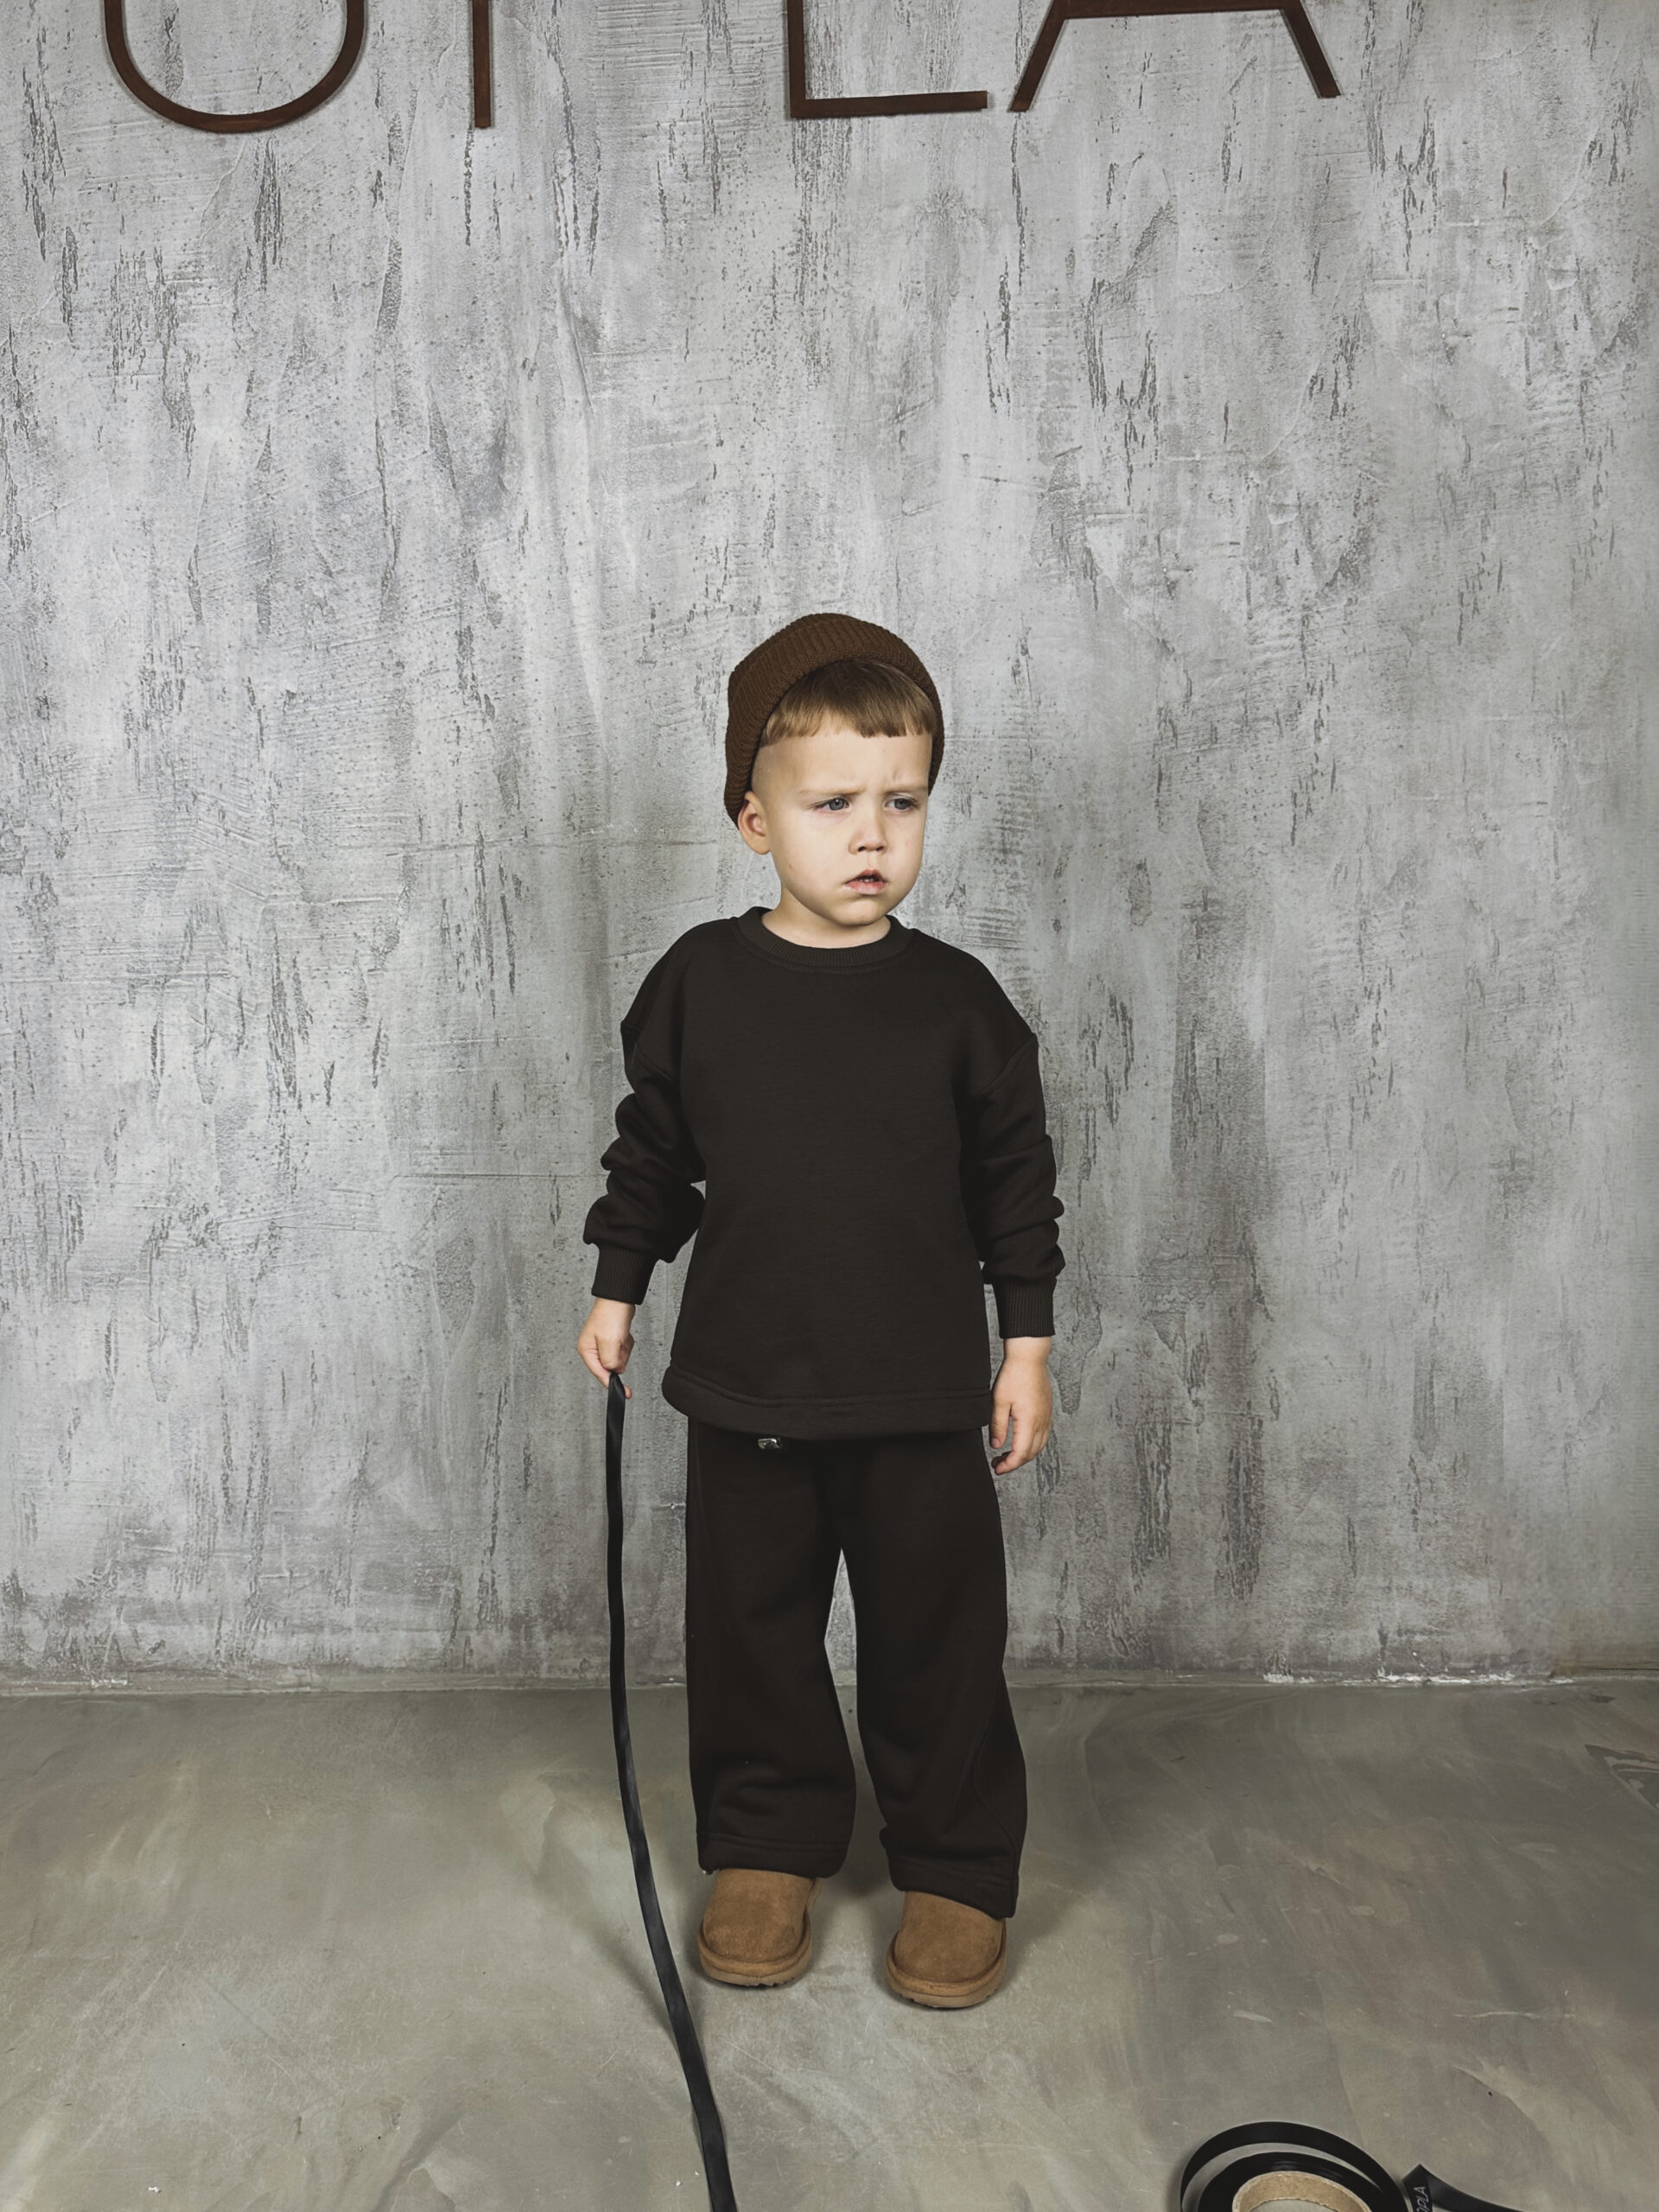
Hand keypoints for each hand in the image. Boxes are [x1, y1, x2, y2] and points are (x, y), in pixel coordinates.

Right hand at [578, 1297, 635, 1396]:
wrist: (619, 1299)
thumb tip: (615, 1372)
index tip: (625, 1392)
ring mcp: (602, 1344)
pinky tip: (624, 1333)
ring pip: (618, 1358)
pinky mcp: (612, 1339)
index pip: (600, 1373)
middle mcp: (593, 1348)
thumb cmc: (610, 1315)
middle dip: (620, 1357)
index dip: (612, 1382)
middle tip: (620, 1343)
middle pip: (611, 1366)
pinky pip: (622, 1350)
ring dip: (624, 1349)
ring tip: (621, 1335)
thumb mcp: (610, 1342)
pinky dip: (626, 1343)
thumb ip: (610, 1361)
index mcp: (586, 1350)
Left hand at [988, 1338, 1052, 1472]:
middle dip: (1015, 1463)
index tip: (997, 1468)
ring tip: (1006, 1455)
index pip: (1021, 1453)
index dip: (1009, 1465)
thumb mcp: (998, 1402)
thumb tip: (996, 1446)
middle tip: (997, 1464)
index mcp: (1030, 1421)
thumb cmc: (1013, 1375)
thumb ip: (998, 1426)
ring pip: (1039, 1446)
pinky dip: (1031, 1445)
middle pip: (1031, 1453)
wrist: (1030, 1357)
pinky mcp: (1046, 1412)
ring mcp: (1046, 1417)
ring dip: (1023, 1455)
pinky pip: (1042, 1436)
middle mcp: (1042, 1422)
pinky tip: (1019, 1441)